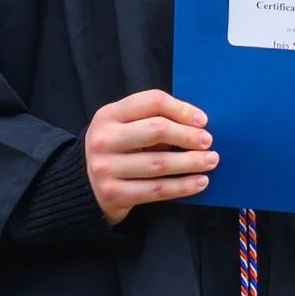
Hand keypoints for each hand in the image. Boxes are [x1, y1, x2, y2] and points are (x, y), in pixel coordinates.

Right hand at [84, 90, 214, 221]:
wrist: (83, 185)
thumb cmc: (116, 150)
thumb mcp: (124, 127)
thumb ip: (151, 120)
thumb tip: (197, 124)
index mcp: (108, 115)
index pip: (152, 102)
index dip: (182, 109)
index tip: (202, 120)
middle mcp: (104, 139)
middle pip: (157, 130)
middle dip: (189, 135)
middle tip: (208, 141)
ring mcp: (106, 168)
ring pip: (160, 163)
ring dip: (192, 162)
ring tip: (211, 160)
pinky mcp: (113, 194)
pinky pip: (157, 190)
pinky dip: (183, 186)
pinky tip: (200, 182)